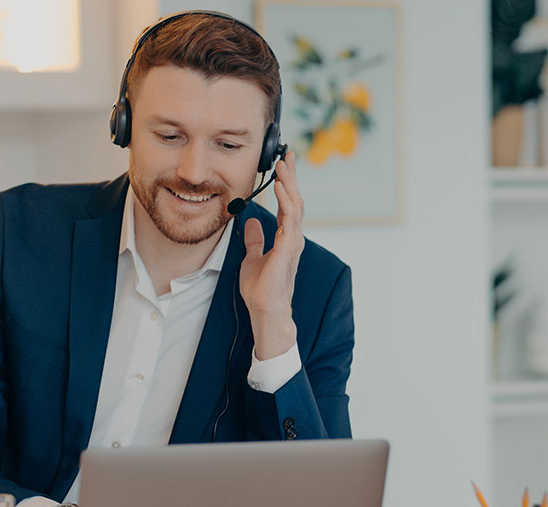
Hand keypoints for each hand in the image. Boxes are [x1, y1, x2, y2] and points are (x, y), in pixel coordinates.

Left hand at [240, 150, 303, 358]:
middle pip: (295, 200)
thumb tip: (251, 223)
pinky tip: (280, 188)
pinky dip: (286, 202)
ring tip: (283, 165)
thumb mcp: (252, 258)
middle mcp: (292, 237)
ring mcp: (292, 242)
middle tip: (287, 155)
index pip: (288, 205)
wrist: (265, 310)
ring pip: (295, 206)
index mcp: (285, 238)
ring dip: (289, 184)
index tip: (282, 166)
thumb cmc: (261, 289)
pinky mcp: (288, 249)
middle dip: (291, 177)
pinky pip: (290, 220)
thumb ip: (255, 240)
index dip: (286, 184)